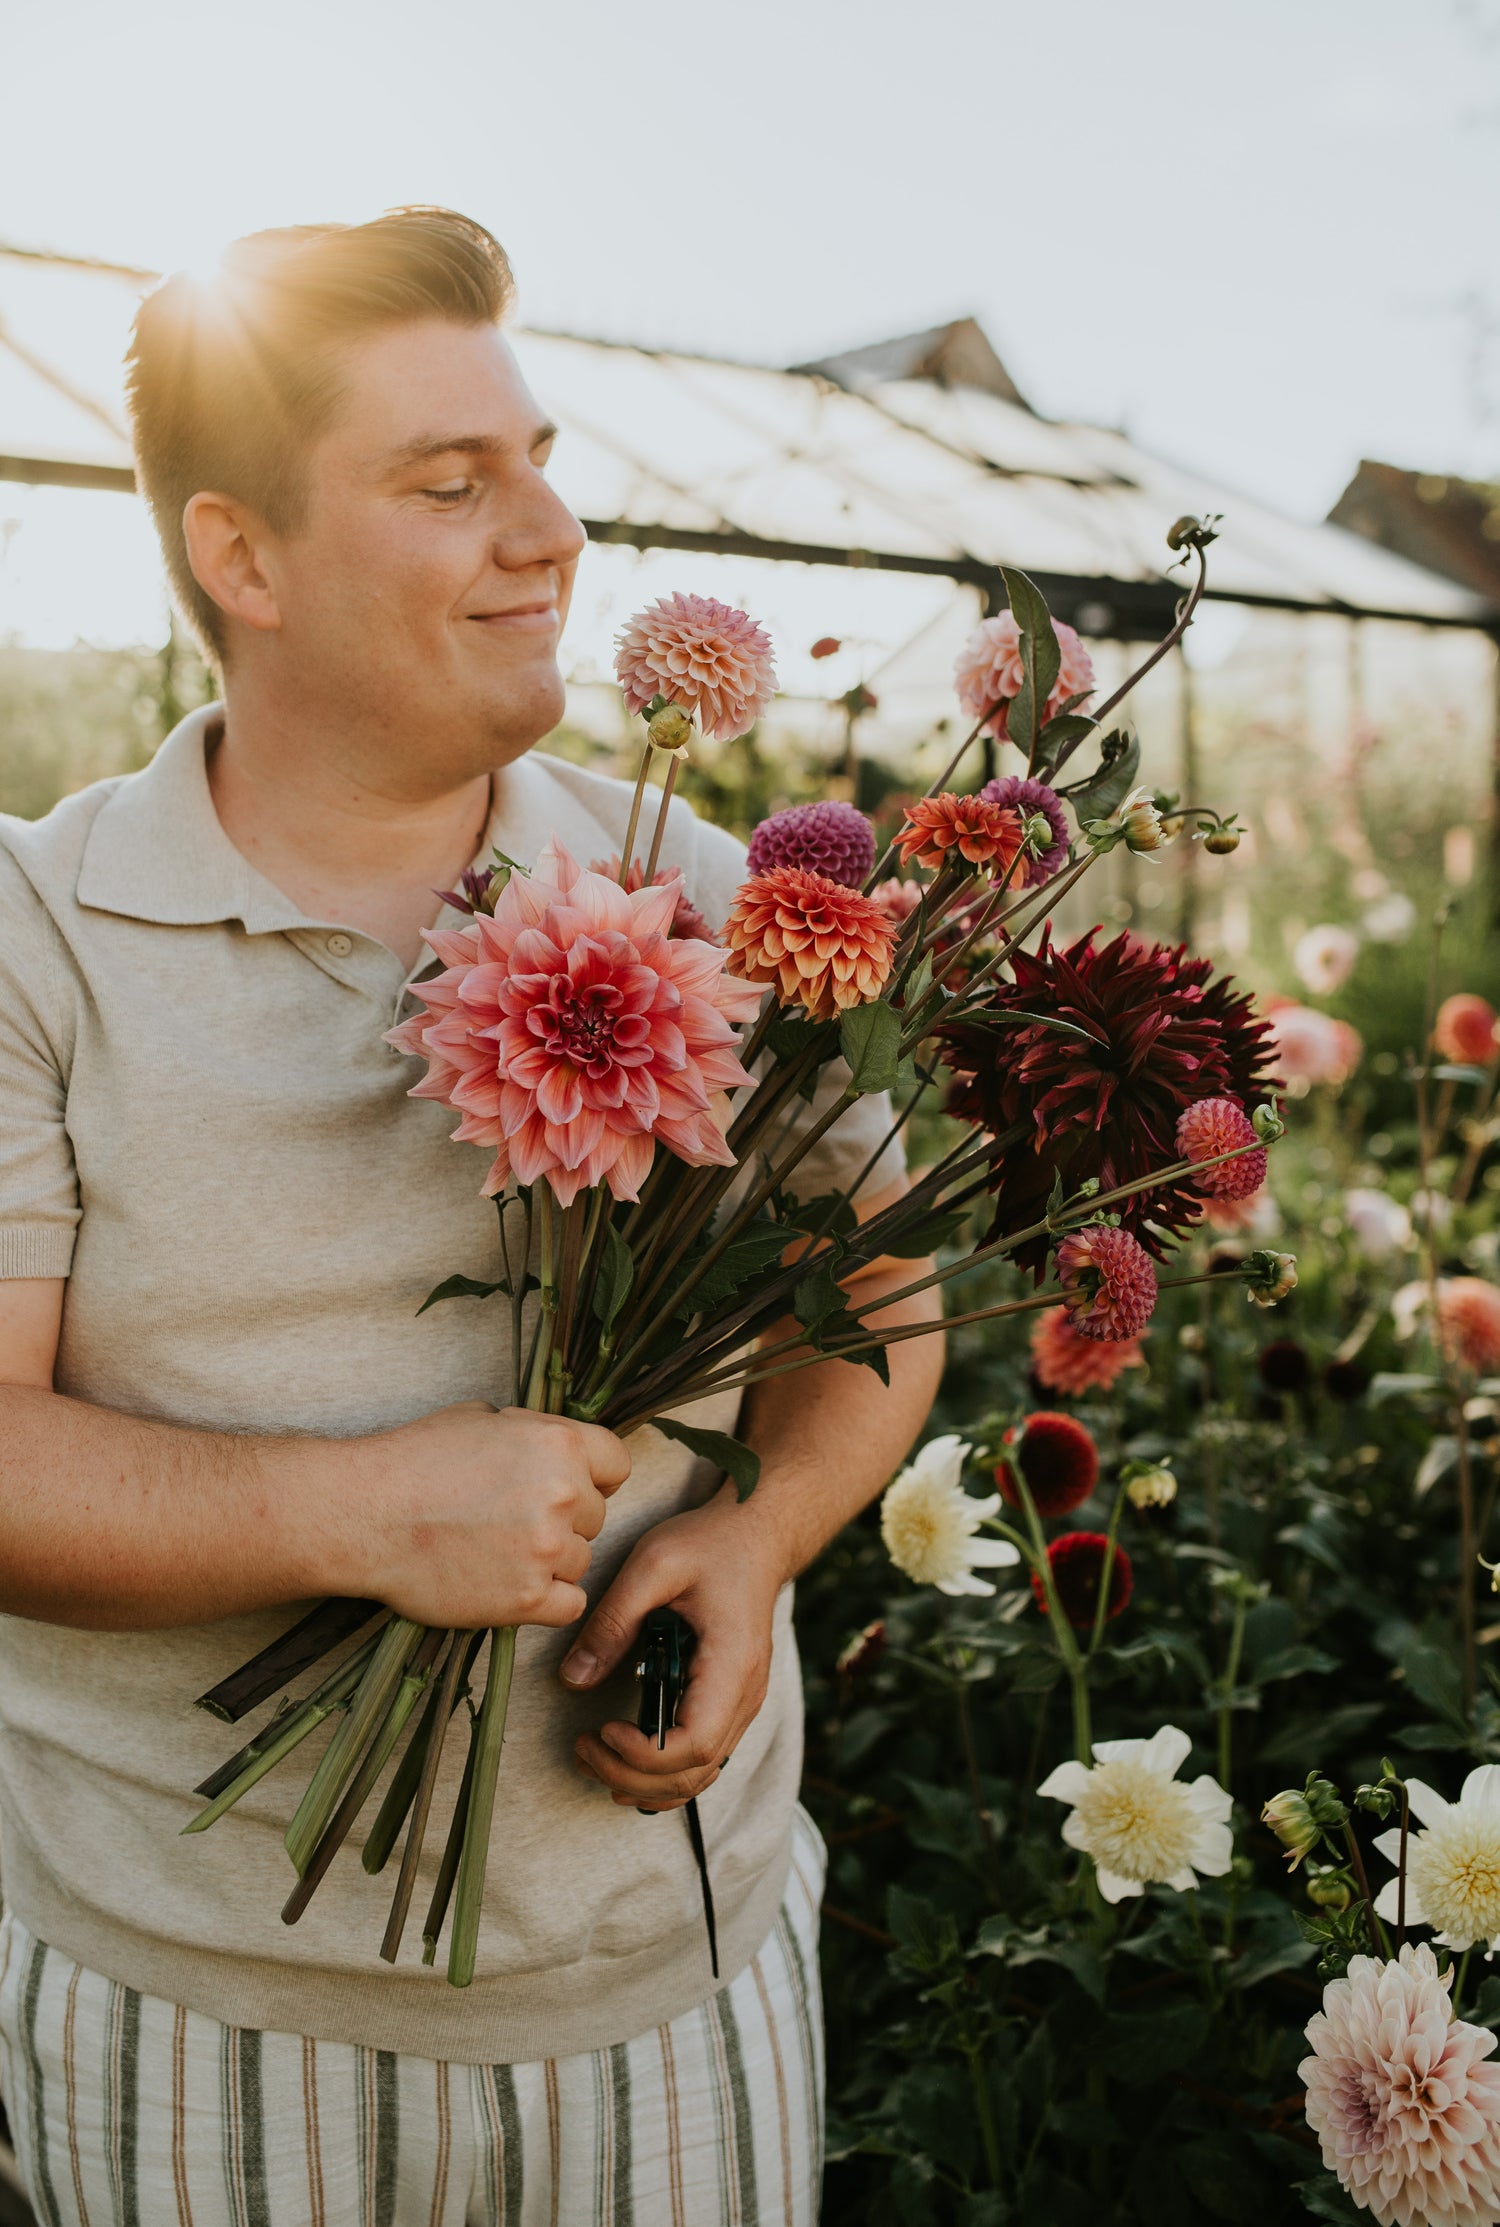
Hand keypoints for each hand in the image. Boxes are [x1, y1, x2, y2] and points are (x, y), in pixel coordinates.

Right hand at [349, 1403, 630, 1628]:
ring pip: (580, 1561)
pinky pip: (569, 1604)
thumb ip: (531, 1432)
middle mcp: (564, 1494)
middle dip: (564, 1520)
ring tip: (497, 1551)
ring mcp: (547, 1550)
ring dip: (549, 1561)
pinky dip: (546, 1600)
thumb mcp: (481, 1418)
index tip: (574, 1489)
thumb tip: (551, 1444)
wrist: (366, 1514)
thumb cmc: (413, 1461)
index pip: (617, 1465)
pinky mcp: (527, 1600)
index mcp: (559, 1443)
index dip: (595, 1478)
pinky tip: (510, 1584)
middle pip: (597, 1517)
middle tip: (513, 1522)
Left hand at [559, 1488, 786, 1808]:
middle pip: (694, 1772)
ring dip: (645, 1783)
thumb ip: (612, 1621)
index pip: (695, 1744)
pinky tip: (626, 1765)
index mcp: (731, 1664)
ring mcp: (742, 1702)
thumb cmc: (710, 1543)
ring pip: (700, 1775)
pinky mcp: (730, 1701)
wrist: (755, 1534)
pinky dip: (665, 1774)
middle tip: (583, 1749)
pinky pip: (704, 1758)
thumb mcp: (653, 1566)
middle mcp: (745, 1694)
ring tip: (594, 1759)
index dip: (644, 1756)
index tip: (603, 1730)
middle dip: (632, 1776)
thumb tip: (573, 1680)